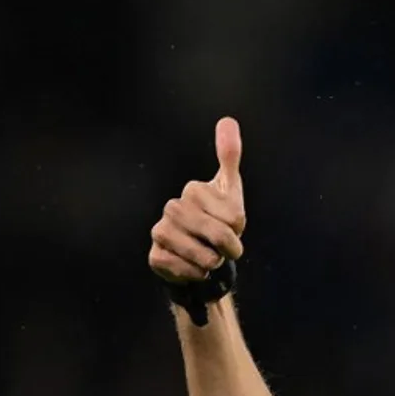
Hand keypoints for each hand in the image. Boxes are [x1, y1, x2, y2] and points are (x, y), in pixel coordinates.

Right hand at [149, 118, 246, 282]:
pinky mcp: (155, 256)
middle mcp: (172, 208)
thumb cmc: (218, 218)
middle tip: (225, 249)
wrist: (200, 252)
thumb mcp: (230, 190)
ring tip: (210, 258)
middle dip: (228, 248)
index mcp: (193, 190)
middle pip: (218, 236)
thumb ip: (229, 156)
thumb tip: (227, 121)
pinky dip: (196, 274)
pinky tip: (193, 267)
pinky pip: (184, 270)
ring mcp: (161, 232)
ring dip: (213, 262)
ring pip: (202, 256)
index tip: (233, 228)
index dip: (239, 230)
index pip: (233, 219)